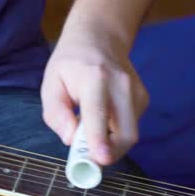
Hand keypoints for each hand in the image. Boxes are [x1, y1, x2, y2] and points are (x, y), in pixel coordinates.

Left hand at [40, 20, 148, 165]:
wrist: (100, 36)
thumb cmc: (71, 62)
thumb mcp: (51, 82)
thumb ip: (56, 113)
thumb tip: (70, 139)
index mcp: (95, 77)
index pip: (98, 113)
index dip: (99, 139)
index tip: (99, 159)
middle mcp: (122, 85)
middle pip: (126, 133)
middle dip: (109, 153)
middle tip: (87, 157)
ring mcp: (137, 92)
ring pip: (129, 134)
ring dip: (110, 142)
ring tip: (89, 126)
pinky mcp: (143, 98)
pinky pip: (130, 127)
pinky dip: (115, 132)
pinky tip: (102, 117)